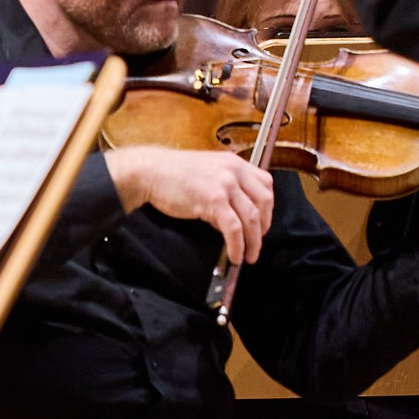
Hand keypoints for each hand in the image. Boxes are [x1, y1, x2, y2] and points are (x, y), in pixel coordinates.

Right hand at [105, 146, 274, 264]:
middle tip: (258, 241)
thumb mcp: (206, 172)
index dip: (268, 206)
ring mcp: (225, 186)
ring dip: (253, 241)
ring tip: (249, 255)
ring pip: (251, 218)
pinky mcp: (213, 201)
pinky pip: (233, 228)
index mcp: (234, 163)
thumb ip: (223, 188)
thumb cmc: (172, 173)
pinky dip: (237, 245)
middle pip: (264, 202)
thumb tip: (231, 215)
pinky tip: (235, 255)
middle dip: (264, 226)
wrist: (150, 171)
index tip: (263, 221)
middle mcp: (234, 171)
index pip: (265, 184)